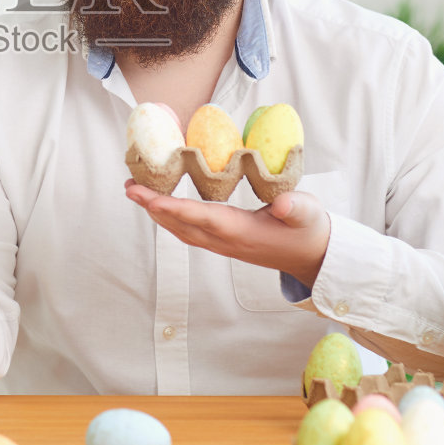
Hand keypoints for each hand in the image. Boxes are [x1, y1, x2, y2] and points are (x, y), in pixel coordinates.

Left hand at [124, 181, 331, 286]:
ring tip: (136, 191)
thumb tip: (281, 206)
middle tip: (130, 186)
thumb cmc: (310, 231)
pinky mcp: (224, 243)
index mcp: (242, 232)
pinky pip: (189, 232)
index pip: (202, 218)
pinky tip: (161, 206)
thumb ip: (295, 208)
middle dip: (153, 207)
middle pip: (182, 225)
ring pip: (182, 230)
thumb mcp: (309, 214)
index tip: (150, 199)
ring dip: (157, 213)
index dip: (175, 209)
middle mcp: (226, 241)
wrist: (313, 258)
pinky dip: (171, 218)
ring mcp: (223, 245)